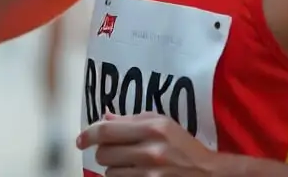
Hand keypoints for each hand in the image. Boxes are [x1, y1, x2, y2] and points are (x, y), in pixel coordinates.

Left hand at [78, 112, 223, 175]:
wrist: (207, 173)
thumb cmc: (183, 145)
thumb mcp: (162, 124)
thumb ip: (131, 120)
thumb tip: (103, 116)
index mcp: (153, 128)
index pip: (106, 130)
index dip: (88, 135)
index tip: (80, 140)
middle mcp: (150, 151)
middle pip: (104, 154)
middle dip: (104, 153)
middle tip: (115, 151)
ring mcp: (150, 174)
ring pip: (109, 173)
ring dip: (114, 169)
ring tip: (131, 164)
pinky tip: (133, 174)